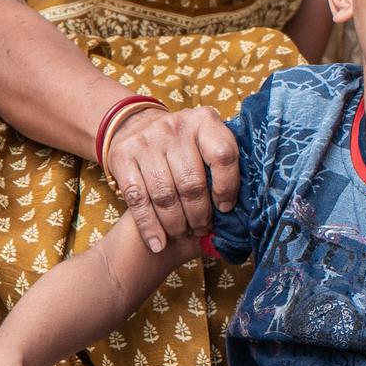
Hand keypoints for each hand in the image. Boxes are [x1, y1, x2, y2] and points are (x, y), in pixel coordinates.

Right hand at [104, 104, 238, 252]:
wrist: (134, 125)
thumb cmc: (182, 145)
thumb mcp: (204, 141)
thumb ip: (221, 166)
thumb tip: (242, 210)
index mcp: (204, 121)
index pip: (223, 156)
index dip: (227, 187)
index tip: (225, 208)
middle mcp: (175, 127)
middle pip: (192, 183)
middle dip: (199, 215)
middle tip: (202, 229)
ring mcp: (146, 141)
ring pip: (165, 195)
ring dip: (176, 224)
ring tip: (182, 234)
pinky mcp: (123, 157)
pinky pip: (138, 199)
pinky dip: (149, 227)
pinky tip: (157, 243)